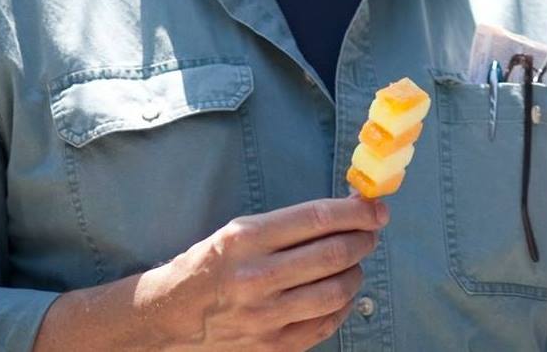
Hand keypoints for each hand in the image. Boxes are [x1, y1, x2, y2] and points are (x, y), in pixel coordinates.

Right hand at [145, 194, 387, 349]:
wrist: (171, 317)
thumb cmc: (208, 265)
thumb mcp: (238, 231)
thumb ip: (287, 224)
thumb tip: (341, 213)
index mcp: (246, 239)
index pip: (315, 219)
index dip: (354, 212)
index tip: (375, 208)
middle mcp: (257, 277)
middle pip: (332, 254)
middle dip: (363, 239)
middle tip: (373, 231)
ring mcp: (267, 317)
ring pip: (335, 291)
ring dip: (357, 271)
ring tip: (357, 260)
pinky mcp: (274, 347)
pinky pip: (325, 324)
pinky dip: (343, 306)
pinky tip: (344, 292)